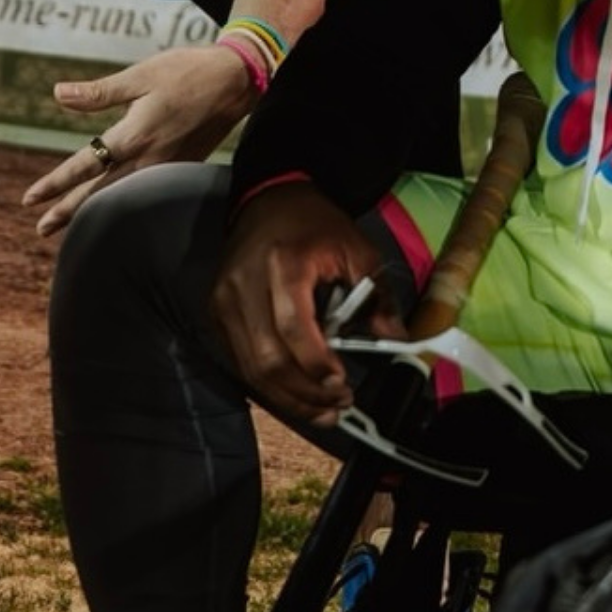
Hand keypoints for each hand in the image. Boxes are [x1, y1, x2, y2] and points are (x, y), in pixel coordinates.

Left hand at [25, 44, 257, 235]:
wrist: (237, 80)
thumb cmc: (187, 71)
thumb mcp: (141, 75)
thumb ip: (99, 91)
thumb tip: (57, 94)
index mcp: (134, 134)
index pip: (85, 164)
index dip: (55, 183)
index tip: (30, 198)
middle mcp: (149, 157)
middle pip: (100, 192)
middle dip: (69, 211)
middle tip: (40, 229)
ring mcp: (167, 165)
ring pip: (122, 195)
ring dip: (94, 209)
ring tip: (70, 224)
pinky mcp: (182, 165)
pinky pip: (144, 190)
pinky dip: (123, 200)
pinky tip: (115, 203)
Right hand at [210, 183, 400, 423]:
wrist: (270, 199)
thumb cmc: (316, 225)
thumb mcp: (357, 249)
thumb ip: (375, 295)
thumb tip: (396, 339)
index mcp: (283, 264)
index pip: (293, 328)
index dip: (315, 364)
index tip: (342, 386)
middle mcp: (244, 285)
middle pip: (268, 359)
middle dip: (304, 392)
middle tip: (337, 407)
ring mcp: (223, 302)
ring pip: (250, 368)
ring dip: (287, 398)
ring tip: (321, 411)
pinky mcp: (215, 314)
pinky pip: (240, 361)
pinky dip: (268, 384)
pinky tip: (295, 395)